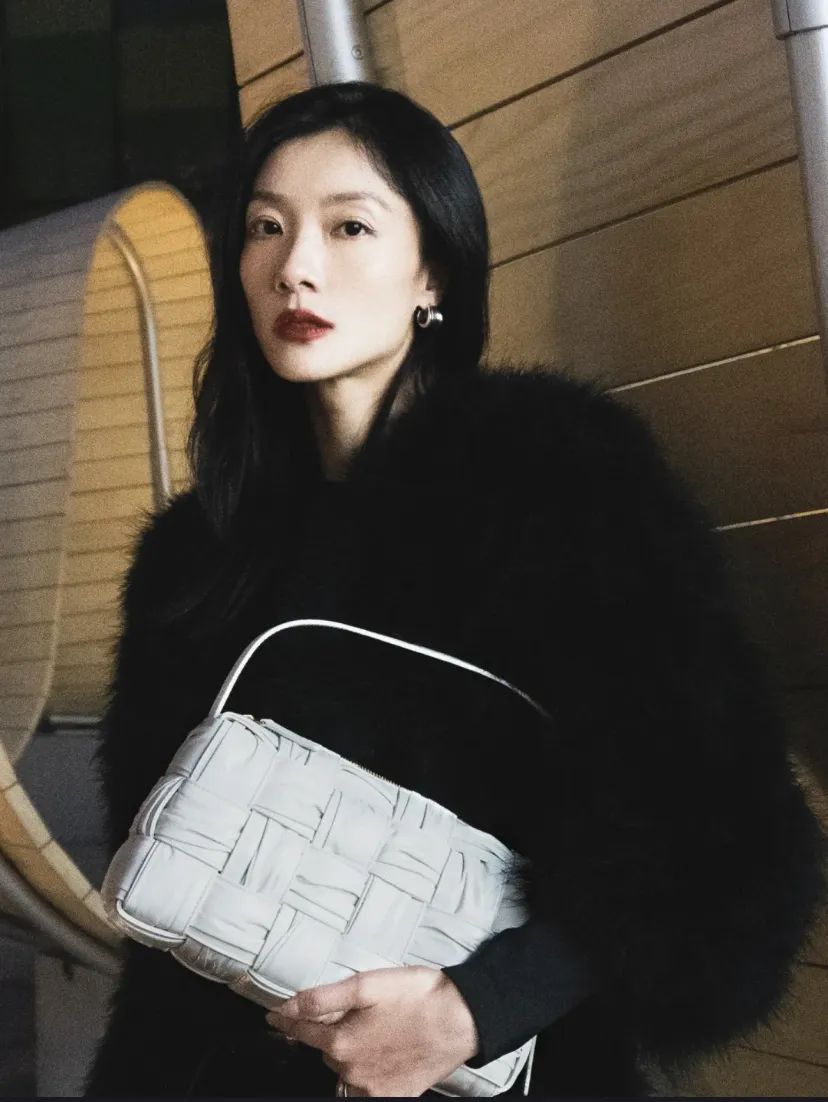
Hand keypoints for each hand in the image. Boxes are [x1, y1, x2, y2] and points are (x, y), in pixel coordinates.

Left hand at [265, 966, 479, 1096]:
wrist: (461, 1019)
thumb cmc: (416, 995)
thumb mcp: (365, 984)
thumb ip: (321, 998)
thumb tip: (286, 1006)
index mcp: (341, 1040)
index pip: (300, 1031)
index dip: (286, 1020)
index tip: (274, 1016)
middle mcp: (351, 1070)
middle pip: (326, 1049)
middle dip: (332, 1032)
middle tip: (357, 1012)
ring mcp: (371, 1088)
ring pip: (345, 1070)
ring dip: (349, 1053)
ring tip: (375, 1032)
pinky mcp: (393, 1096)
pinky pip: (365, 1088)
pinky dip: (367, 1073)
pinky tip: (384, 1055)